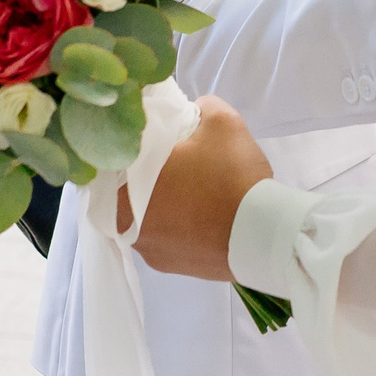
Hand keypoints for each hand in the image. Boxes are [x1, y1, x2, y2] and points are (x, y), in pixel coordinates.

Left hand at [132, 95, 272, 279]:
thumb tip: (196, 111)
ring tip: (193, 191)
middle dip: (147, 176)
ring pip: (147, 218)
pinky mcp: (171, 267)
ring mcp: (149, 251)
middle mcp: (126, 225)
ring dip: (163, 204)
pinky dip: (179, 227)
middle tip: (174, 163)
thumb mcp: (221, 122)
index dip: (130, 148)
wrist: (263, 234)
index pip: (113, 162)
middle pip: (128, 191)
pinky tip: (203, 216)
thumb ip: (201, 107)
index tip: (149, 142)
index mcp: (124, 187)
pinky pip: (168, 239)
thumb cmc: (231, 175)